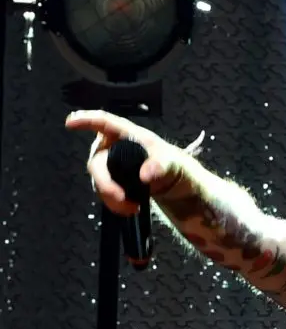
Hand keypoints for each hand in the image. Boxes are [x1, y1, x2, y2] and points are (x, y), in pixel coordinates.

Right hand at [65, 110, 201, 215]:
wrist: (171, 183)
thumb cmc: (170, 163)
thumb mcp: (172, 163)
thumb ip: (161, 166)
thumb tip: (144, 176)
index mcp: (126, 133)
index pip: (103, 122)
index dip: (86, 120)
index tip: (71, 122)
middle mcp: (111, 147)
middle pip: (97, 163)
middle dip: (106, 183)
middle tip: (121, 199)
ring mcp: (108, 165)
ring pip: (99, 181)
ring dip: (112, 198)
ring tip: (133, 208)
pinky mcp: (109, 181)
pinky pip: (104, 193)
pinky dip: (115, 204)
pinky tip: (130, 209)